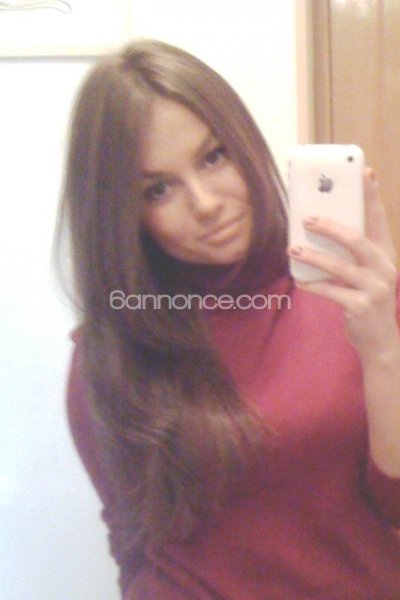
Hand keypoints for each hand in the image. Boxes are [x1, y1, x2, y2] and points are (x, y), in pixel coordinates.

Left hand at [287, 168, 398, 357]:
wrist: (381, 342)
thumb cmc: (368, 300)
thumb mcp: (367, 274)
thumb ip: (351, 255)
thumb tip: (319, 230)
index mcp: (386, 254)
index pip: (379, 219)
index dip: (371, 195)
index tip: (363, 172)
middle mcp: (385, 267)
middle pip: (358, 240)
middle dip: (331, 227)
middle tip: (307, 218)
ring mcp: (375, 288)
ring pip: (340, 266)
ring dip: (314, 256)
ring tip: (293, 248)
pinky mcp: (361, 307)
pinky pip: (331, 291)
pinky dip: (313, 285)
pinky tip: (299, 280)